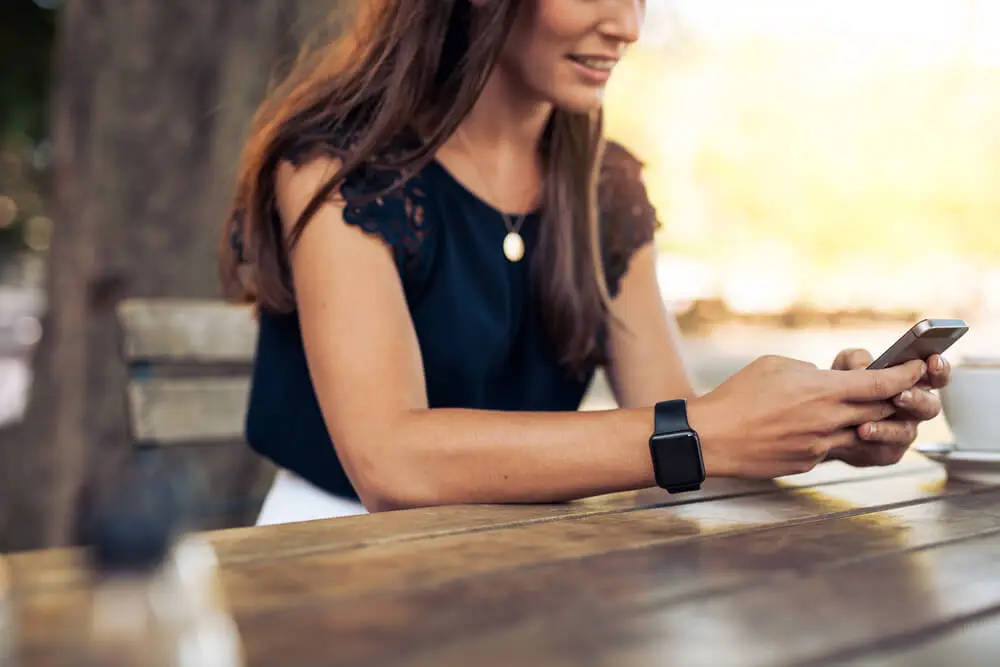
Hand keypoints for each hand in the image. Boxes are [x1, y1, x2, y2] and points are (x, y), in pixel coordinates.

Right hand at [687, 355, 926, 478]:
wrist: (712, 437)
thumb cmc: (737, 396)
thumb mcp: (774, 365)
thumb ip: (810, 371)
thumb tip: (825, 378)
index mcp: (822, 390)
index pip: (882, 384)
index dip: (906, 376)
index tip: (918, 368)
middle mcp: (828, 420)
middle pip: (880, 410)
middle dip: (892, 398)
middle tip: (895, 388)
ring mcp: (820, 446)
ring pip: (860, 433)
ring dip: (864, 420)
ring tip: (853, 410)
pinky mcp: (808, 463)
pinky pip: (831, 448)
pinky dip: (831, 436)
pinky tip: (810, 429)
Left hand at [825, 349, 950, 466]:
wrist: (822, 419)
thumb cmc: (843, 386)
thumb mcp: (846, 365)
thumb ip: (857, 360)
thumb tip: (864, 367)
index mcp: (913, 384)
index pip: (935, 376)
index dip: (939, 369)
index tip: (932, 361)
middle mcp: (913, 409)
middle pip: (930, 406)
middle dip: (917, 399)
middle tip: (900, 394)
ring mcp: (902, 432)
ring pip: (906, 431)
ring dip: (890, 426)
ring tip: (870, 421)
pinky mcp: (888, 452)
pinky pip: (888, 449)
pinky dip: (874, 439)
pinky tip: (860, 432)